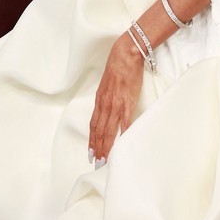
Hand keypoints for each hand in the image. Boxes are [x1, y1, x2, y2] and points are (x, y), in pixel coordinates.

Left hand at [89, 34, 142, 165]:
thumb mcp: (106, 84)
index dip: (92, 140)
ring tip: (105, 160)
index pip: (94, 124)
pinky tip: (122, 145)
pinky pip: (125, 123)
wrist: (125, 56)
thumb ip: (105, 98)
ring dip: (107, 146)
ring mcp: (117, 105)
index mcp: (100, 100)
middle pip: (100, 131)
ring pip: (109, 131)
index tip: (91, 152)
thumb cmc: (117, 67)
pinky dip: (122, 136)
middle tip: (97, 163)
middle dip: (98, 148)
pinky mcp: (128, 103)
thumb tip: (105, 109)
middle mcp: (106, 104)